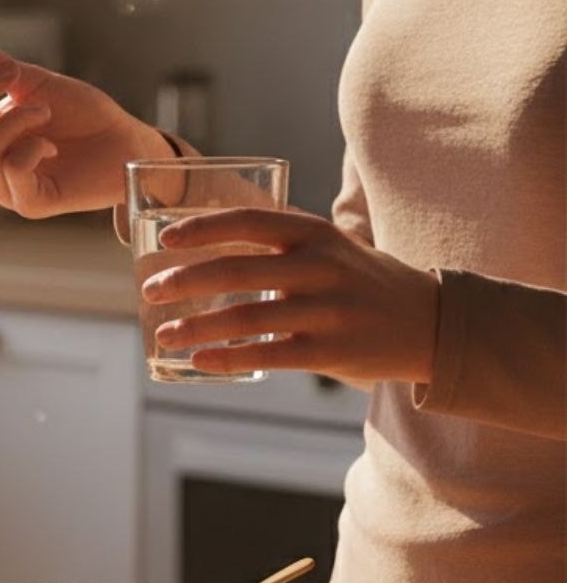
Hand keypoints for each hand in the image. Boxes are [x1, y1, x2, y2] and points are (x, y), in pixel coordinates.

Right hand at [0, 30, 170, 217]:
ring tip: (45, 112)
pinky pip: (12, 169)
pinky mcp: (29, 203)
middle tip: (15, 75)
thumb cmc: (81, 114)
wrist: (125, 141)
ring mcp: (3, 188)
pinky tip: (52, 145)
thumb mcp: (31, 80)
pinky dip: (33, 145)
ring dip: (17, 117)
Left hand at [141, 208, 438, 382]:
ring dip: (196, 327)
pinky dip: (228, 358)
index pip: (248, 222)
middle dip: (185, 281)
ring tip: (163, 333)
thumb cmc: (363, 282)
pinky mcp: (333, 351)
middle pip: (238, 271)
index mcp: (315, 234)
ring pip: (247, 318)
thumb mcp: (330, 247)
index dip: (202, 228)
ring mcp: (329, 311)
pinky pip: (270, 355)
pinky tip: (198, 360)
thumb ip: (281, 240)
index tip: (165, 238)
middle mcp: (321, 267)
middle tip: (149, 291)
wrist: (432, 323)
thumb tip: (212, 234)